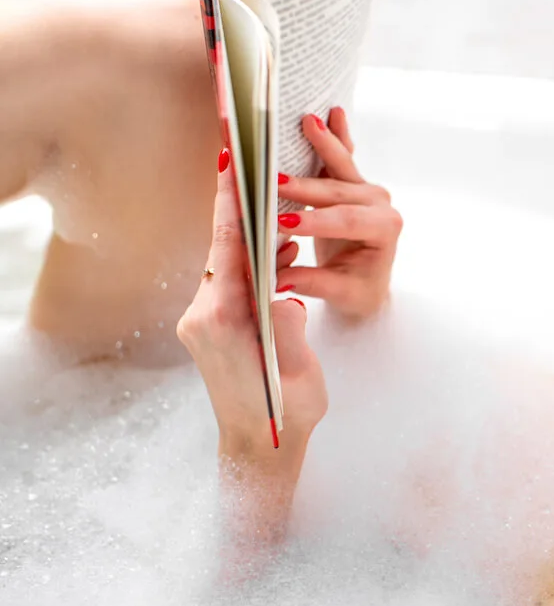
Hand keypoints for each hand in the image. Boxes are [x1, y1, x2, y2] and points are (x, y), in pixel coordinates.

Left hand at [177, 147, 327, 494]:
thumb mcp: (296, 372)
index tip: (233, 159)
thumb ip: (289, 326)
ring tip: (275, 200)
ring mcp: (205, 319)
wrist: (259, 449)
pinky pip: (233, 279)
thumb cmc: (284, 416)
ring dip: (251, 232)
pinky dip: (256, 259)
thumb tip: (287, 293)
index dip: (233, 201)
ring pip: (227, 259)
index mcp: (223, 321)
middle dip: (238, 202)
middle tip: (246, 156)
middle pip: (222, 244)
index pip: (229, 247)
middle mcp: (204, 315)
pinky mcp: (212, 324)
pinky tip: (283, 251)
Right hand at [275, 107, 401, 319]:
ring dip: (322, 144)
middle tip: (272, 181)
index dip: (314, 221)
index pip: (346, 221)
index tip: (284, 223)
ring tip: (307, 122)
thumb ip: (312, 282)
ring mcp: (368, 189)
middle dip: (304, 186)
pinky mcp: (353, 182)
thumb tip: (278, 280)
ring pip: (341, 165)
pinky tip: (333, 113)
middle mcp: (381, 204)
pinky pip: (343, 156)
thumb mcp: (340, 292)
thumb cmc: (358, 289)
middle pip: (338, 190)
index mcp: (384, 229)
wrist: (370, 282)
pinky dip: (336, 135)